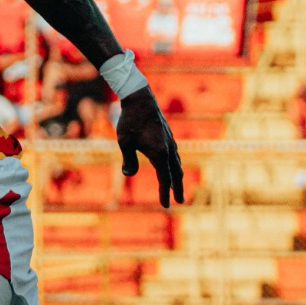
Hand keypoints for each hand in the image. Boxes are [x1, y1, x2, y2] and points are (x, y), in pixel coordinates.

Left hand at [116, 87, 184, 207]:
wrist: (140, 98)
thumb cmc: (130, 120)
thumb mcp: (125, 142)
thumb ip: (128, 160)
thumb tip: (129, 174)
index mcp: (159, 153)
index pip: (164, 178)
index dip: (164, 193)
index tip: (166, 206)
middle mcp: (168, 149)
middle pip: (176, 173)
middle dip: (177, 188)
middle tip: (180, 201)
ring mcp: (170, 142)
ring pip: (177, 163)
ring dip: (177, 176)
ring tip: (176, 186)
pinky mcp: (168, 136)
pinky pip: (174, 155)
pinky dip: (175, 165)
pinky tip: (171, 165)